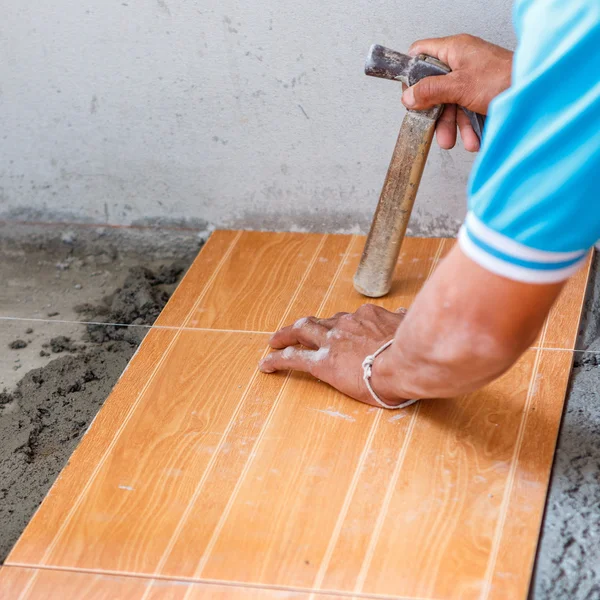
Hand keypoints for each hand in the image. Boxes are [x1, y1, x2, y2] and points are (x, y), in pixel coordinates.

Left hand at [258, 305, 408, 407]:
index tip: (334, 330)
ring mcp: (332, 341)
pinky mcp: (322, 362)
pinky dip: (277, 359)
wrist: (405, 363)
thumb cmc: (414, 349)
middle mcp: (345, 324)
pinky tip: (266, 363)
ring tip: (274, 341)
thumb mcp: (411, 328)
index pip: (347, 319)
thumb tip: (407, 312)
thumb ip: (404, 320)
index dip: (336, 325)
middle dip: (303, 325)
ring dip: (285, 335)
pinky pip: (294, 358)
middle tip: (292, 330)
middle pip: (318, 321)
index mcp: (367, 317)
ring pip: (301, 332)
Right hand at [403, 34, 512, 151]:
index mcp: (454, 50)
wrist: (536, 94)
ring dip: (454, 127)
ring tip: (460, 141)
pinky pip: (468, 112)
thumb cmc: (504, 79)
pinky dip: (470, 128)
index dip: (412, 74)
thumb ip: (430, 91)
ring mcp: (472, 80)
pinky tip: (475, 138)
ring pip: (451, 105)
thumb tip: (408, 96)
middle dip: (436, 115)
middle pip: (435, 89)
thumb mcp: (459, 86)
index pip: (420, 54)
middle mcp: (462, 63)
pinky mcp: (482, 95)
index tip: (410, 96)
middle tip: (434, 129)